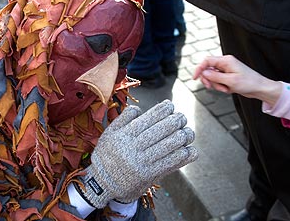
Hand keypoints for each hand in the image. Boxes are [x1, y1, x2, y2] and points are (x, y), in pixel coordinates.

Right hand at [76, 100, 197, 207]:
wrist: (101, 183)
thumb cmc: (106, 156)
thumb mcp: (108, 134)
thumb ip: (122, 119)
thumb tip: (138, 108)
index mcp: (124, 135)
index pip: (149, 118)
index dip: (163, 110)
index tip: (171, 106)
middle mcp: (133, 147)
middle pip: (161, 130)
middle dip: (175, 121)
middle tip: (182, 117)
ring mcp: (142, 162)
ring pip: (168, 146)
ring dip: (182, 137)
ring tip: (188, 132)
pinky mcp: (148, 175)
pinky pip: (169, 164)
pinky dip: (181, 156)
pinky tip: (188, 150)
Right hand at [193, 55, 281, 105]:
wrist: (259, 88)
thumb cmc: (249, 83)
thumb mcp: (230, 81)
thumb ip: (215, 76)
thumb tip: (204, 73)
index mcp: (226, 61)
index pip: (207, 61)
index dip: (199, 69)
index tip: (195, 77)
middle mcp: (225, 64)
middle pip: (207, 70)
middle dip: (208, 80)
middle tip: (211, 87)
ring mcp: (226, 70)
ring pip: (212, 77)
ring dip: (216, 85)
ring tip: (225, 89)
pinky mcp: (227, 76)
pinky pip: (217, 81)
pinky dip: (220, 86)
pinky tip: (228, 89)